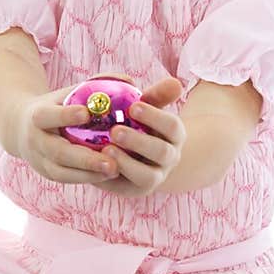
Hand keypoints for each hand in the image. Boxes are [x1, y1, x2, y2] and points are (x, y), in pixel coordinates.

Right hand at [12, 86, 121, 186]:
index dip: (65, 115)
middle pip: (58, 152)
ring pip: (62, 171)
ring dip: (89, 173)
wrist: (23, 129)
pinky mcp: (47, 174)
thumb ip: (95, 85)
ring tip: (115, 170)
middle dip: (84, 158)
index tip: (86, 113)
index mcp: (37, 116)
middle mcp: (35, 141)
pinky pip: (67, 179)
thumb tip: (128, 80)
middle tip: (111, 161)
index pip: (47, 116)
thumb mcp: (67, 92)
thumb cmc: (56, 106)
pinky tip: (108, 175)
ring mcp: (39, 160)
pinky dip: (87, 178)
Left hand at [94, 75, 185, 196]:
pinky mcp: (136, 189)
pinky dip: (114, 176)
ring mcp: (155, 177)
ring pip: (148, 175)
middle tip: (115, 131)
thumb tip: (175, 83)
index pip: (172, 126)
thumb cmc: (139, 123)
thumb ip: (156, 96)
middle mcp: (169, 157)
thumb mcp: (147, 107)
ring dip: (127, 162)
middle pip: (161, 152)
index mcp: (174, 135)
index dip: (155, 117)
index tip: (134, 106)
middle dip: (139, 141)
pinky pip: (128, 187)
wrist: (134, 151)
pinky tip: (98, 164)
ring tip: (106, 150)